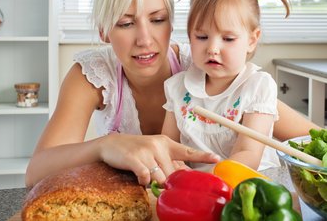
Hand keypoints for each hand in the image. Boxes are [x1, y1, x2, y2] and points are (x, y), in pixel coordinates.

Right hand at [98, 133, 219, 184]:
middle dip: (166, 181)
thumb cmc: (135, 151)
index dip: (203, 156)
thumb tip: (186, 175)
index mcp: (166, 144)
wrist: (110, 145)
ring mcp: (147, 151)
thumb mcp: (155, 152)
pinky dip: (143, 181)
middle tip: (154, 175)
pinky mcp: (135, 159)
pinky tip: (138, 176)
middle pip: (172, 174)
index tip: (216, 158)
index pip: (188, 152)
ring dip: (153, 182)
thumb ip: (169, 162)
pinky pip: (145, 177)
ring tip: (144, 174)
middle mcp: (159, 146)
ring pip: (160, 178)